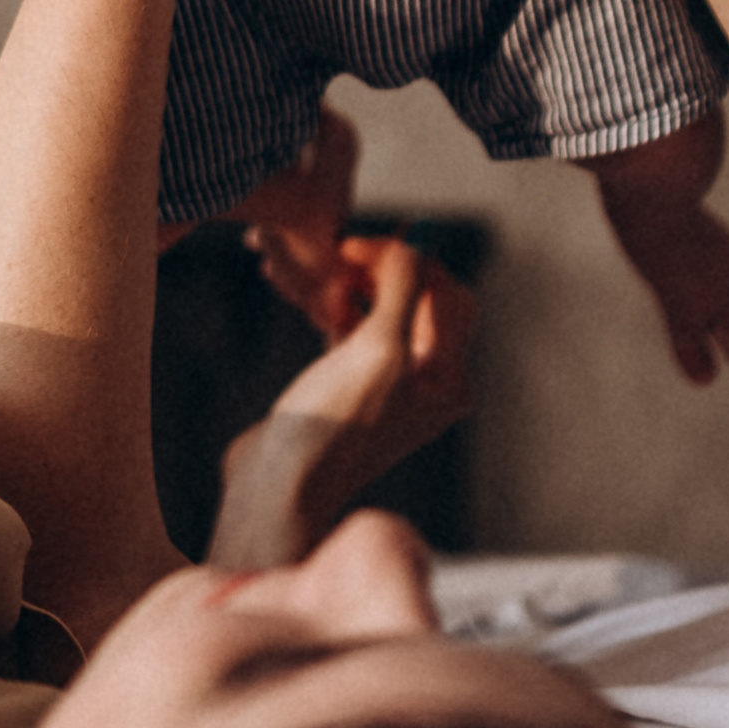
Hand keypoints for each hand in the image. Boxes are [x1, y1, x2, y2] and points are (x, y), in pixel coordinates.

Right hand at [206, 238, 476, 570]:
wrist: (278, 489)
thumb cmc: (335, 427)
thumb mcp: (380, 350)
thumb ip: (403, 288)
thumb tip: (420, 238)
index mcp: (449, 382)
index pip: (450, 297)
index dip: (414, 261)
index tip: (365, 247)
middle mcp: (425, 387)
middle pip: (420, 304)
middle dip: (385, 271)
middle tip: (344, 254)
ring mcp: (384, 390)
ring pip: (382, 315)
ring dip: (358, 288)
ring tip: (325, 277)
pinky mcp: (345, 391)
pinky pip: (352, 335)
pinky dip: (338, 311)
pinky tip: (315, 300)